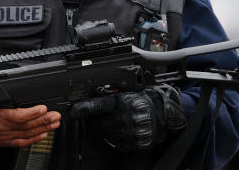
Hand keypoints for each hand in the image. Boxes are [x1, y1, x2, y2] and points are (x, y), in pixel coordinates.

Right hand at [0, 105, 60, 147]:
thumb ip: (9, 100)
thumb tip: (26, 97)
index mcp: (0, 115)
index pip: (19, 115)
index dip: (33, 113)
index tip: (44, 108)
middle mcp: (4, 127)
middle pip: (26, 125)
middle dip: (43, 120)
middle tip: (55, 116)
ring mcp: (6, 136)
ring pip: (27, 133)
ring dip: (42, 129)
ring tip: (54, 124)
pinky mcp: (7, 142)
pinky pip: (22, 142)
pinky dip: (34, 139)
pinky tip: (43, 135)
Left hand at [70, 85, 185, 152]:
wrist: (165, 114)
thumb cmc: (145, 101)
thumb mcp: (126, 93)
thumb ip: (109, 97)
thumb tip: (91, 97)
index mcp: (123, 103)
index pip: (99, 105)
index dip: (84, 108)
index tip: (73, 111)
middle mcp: (126, 118)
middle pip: (100, 123)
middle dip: (98, 120)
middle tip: (104, 116)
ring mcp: (130, 133)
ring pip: (107, 134)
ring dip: (107, 130)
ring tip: (117, 122)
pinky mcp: (135, 144)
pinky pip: (118, 144)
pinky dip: (117, 139)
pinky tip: (124, 131)